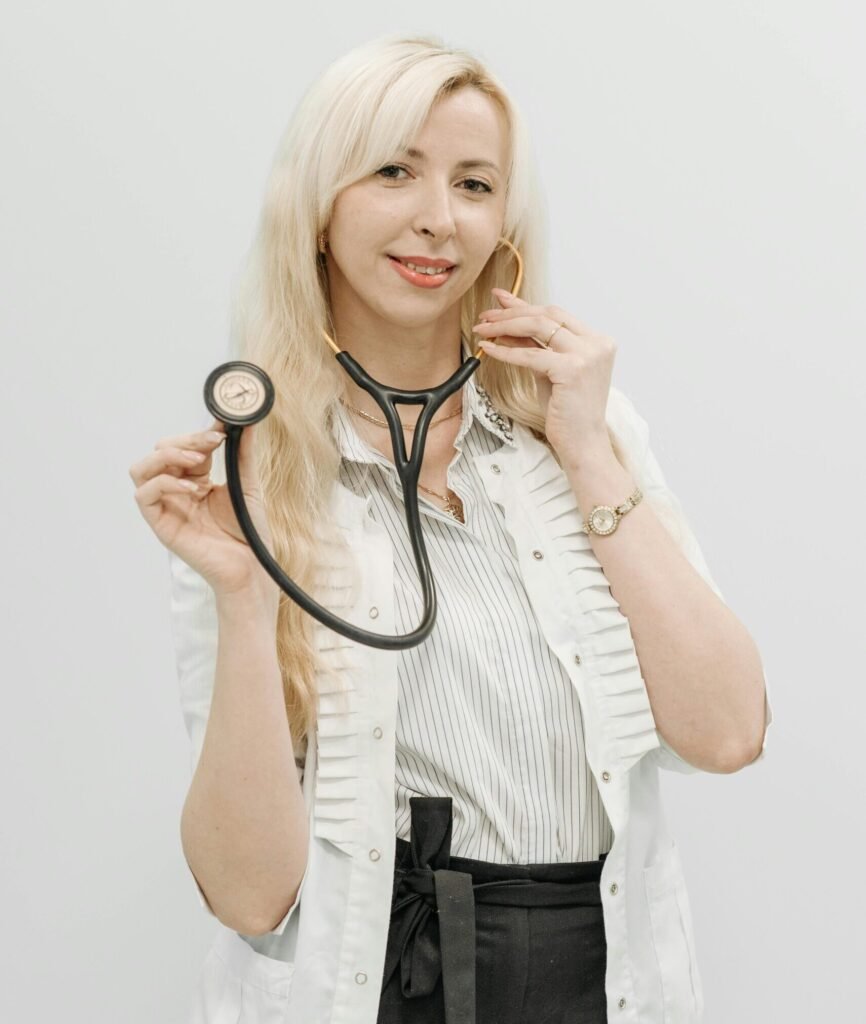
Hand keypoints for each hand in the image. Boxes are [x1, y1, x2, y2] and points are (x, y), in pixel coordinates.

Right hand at [129, 418, 277, 601]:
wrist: (250, 566)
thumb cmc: (248, 531)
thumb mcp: (247, 485)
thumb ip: (242, 454)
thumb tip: (246, 422)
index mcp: (196, 480)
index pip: (183, 446)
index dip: (198, 435)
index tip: (221, 430)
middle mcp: (177, 491)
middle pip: (159, 451)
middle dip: (184, 441)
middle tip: (210, 443)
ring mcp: (166, 507)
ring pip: (141, 469)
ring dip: (167, 456)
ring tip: (197, 461)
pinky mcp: (160, 524)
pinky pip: (144, 495)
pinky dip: (164, 483)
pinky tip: (193, 488)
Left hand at [472, 288, 616, 465]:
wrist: (583, 444)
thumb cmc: (568, 412)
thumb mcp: (549, 371)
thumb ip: (534, 346)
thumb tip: (507, 326)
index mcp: (596, 341)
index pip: (556, 314)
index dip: (525, 305)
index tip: (500, 300)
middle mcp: (596, 343)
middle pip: (547, 315)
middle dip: (512, 312)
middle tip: (486, 315)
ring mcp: (587, 355)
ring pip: (538, 327)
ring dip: (506, 325)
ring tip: (483, 329)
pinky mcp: (572, 370)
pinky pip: (530, 354)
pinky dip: (506, 350)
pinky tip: (489, 349)